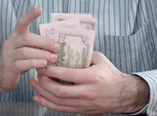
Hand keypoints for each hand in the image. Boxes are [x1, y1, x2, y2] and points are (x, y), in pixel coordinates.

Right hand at [0, 7, 59, 96]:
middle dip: (44, 42)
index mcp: (16, 35)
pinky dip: (35, 63)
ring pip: (26, 51)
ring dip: (42, 54)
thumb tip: (56, 43)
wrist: (1, 75)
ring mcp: (8, 55)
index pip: (22, 21)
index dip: (30, 15)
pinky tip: (44, 64)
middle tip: (57, 48)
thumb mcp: (26, 49)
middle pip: (27, 38)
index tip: (40, 9)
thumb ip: (36, 44)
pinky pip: (23, 63)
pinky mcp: (10, 67)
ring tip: (53, 58)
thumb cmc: (18, 60)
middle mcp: (11, 42)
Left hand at [30, 51, 149, 114]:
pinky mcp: (82, 110)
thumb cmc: (110, 74)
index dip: (51, 71)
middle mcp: (87, 92)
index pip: (66, 75)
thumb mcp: (100, 59)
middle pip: (59, 91)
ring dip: (43, 93)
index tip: (42, 64)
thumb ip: (83, 54)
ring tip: (34, 84)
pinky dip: (48, 104)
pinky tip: (39, 97)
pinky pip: (61, 109)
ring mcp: (84, 103)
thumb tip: (65, 47)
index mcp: (92, 77)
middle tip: (37, 73)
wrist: (123, 94)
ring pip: (58, 102)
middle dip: (44, 82)